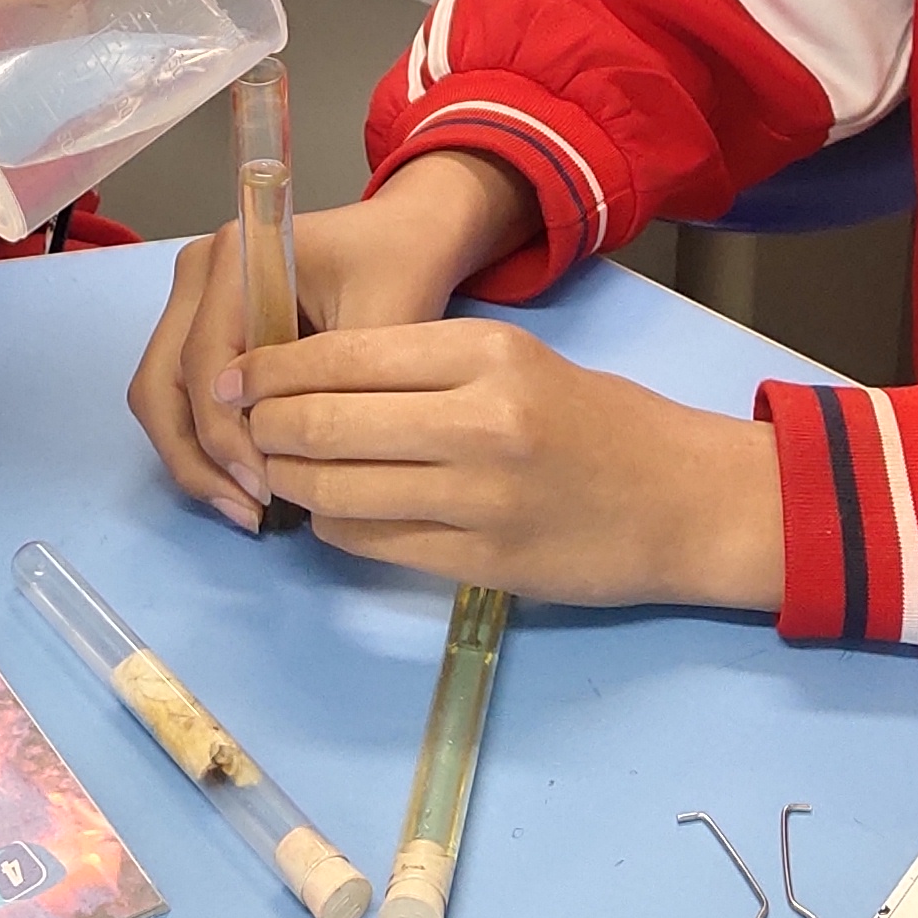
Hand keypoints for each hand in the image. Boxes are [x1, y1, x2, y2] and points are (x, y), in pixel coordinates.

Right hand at [127, 152, 536, 531]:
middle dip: (197, 458)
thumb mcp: (386, 320)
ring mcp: (192, 300)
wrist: (409, 233)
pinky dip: (203, 442)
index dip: (226, 434)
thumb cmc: (402, 267)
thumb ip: (333, 378)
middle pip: (160, 383)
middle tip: (248, 513)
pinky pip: (180, 394)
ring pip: (160, 396)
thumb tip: (280, 450)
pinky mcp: (203, 327)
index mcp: (235, 257)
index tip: (266, 489)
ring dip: (194, 458)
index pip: (203, 361)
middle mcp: (196, 274)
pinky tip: (245, 482)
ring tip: (245, 509)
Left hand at [226, 317, 787, 610]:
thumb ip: (417, 368)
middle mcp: (479, 422)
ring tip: (280, 474)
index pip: (340, 357)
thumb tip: (302, 383)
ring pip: (335, 490)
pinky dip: (334, 526)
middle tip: (245, 432)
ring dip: (290, 484)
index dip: (269, 372)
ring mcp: (480, 499)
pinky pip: (371, 543)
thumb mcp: (513, 361)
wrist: (684, 498)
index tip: (234, 380)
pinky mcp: (481, 564)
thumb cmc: (594, 420)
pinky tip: (335, 512)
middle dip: (263, 430)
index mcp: (484, 353)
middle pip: (323, 424)